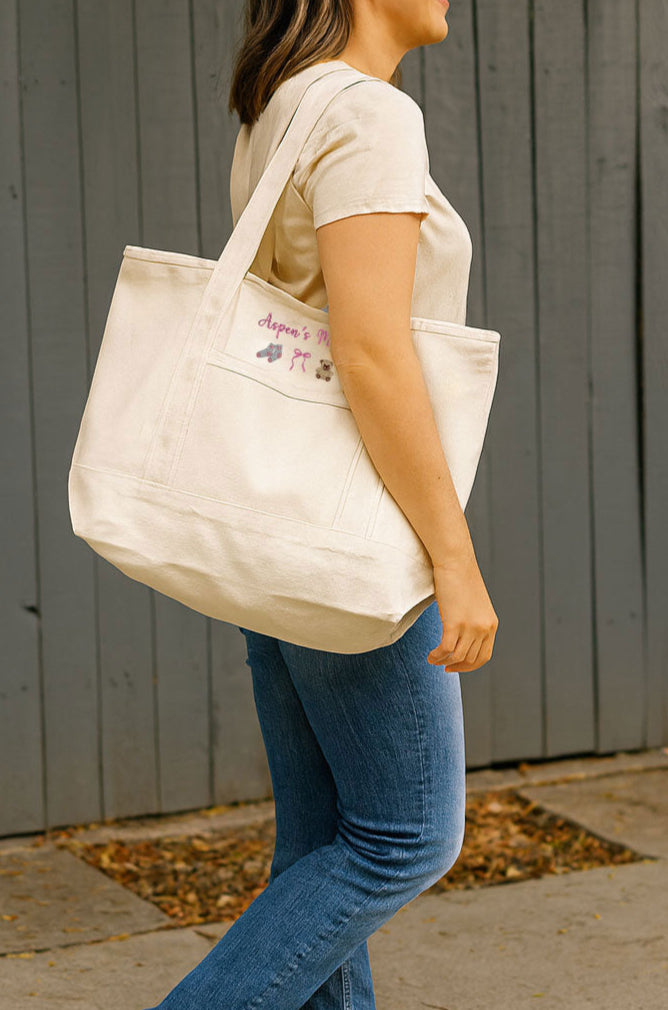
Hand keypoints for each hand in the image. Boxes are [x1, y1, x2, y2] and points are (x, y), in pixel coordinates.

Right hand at [427, 553, 498, 671]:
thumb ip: (472, 621)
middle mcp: (484, 628)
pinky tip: (430, 655)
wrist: (455, 561)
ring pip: (457, 656)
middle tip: (442, 665)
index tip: (455, 666)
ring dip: (443, 661)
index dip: (469, 666)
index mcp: (491, 624)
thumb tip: (460, 637)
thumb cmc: (461, 579)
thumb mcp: (473, 604)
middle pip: (470, 659)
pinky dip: (437, 655)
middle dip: (455, 666)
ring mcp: (470, 626)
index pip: (484, 656)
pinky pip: (446, 649)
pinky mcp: (455, 623)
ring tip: (432, 659)